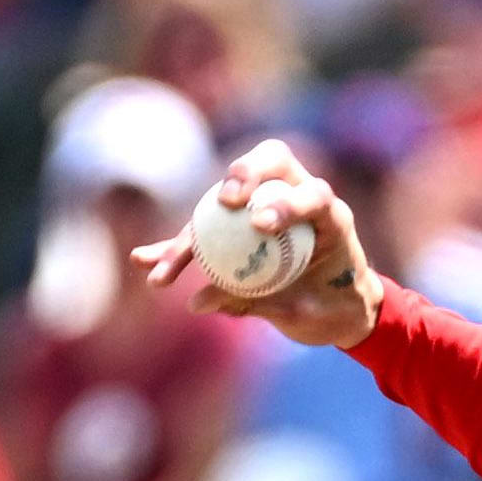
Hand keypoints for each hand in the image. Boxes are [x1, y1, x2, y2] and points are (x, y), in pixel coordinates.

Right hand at [134, 140, 386, 350]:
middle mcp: (295, 198)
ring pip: (222, 207)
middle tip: (225, 203)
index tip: (260, 224)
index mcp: (330, 217)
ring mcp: (262, 206)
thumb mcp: (313, 315)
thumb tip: (199, 300)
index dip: (287, 203)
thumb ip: (267, 305)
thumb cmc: (336, 311)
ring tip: (162, 270)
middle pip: (268, 165)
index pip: (313, 194)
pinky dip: (174, 248)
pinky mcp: (236, 228)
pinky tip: (143, 260)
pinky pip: (203, 234)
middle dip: (242, 175)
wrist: (338, 313)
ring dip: (189, 236)